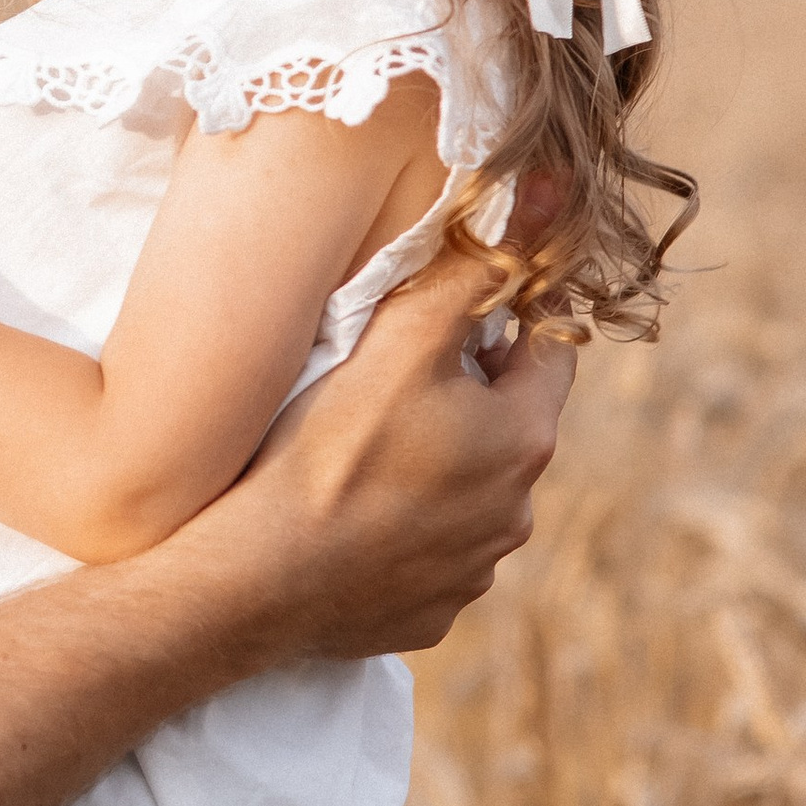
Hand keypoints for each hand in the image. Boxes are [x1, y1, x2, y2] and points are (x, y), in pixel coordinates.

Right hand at [215, 237, 575, 671]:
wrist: (258, 581)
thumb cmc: (328, 449)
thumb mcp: (401, 339)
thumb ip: (473, 267)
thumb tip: (547, 191)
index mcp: (523, 440)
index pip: (546, 353)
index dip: (504, 318)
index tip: (456, 307)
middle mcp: (515, 513)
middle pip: (504, 426)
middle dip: (464, 395)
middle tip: (389, 377)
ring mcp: (474, 572)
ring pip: (467, 494)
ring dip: (433, 467)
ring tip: (358, 449)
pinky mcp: (431, 614)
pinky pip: (427, 556)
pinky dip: (400, 532)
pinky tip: (347, 515)